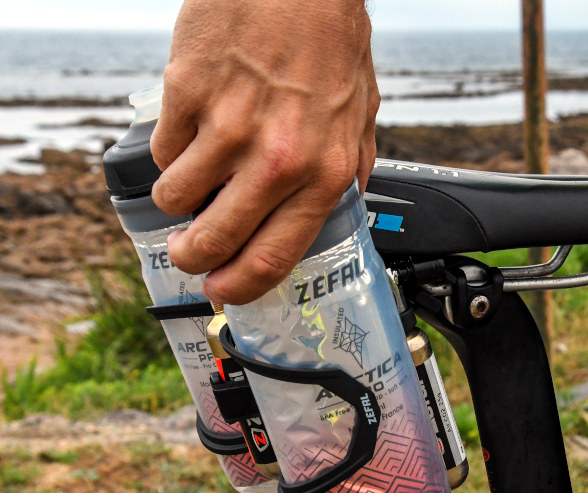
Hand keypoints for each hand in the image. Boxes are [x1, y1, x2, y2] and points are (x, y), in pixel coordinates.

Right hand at [150, 0, 379, 304]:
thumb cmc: (330, 42)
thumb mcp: (361, 115)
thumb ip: (348, 168)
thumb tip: (342, 205)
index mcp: (322, 172)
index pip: (273, 256)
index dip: (241, 286)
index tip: (224, 291)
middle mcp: (275, 159)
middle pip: (212, 241)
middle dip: (193, 257)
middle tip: (189, 252)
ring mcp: (227, 127)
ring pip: (175, 198)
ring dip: (178, 197)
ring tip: (195, 176)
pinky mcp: (187, 94)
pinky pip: (162, 149)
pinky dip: (171, 148)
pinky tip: (194, 128)